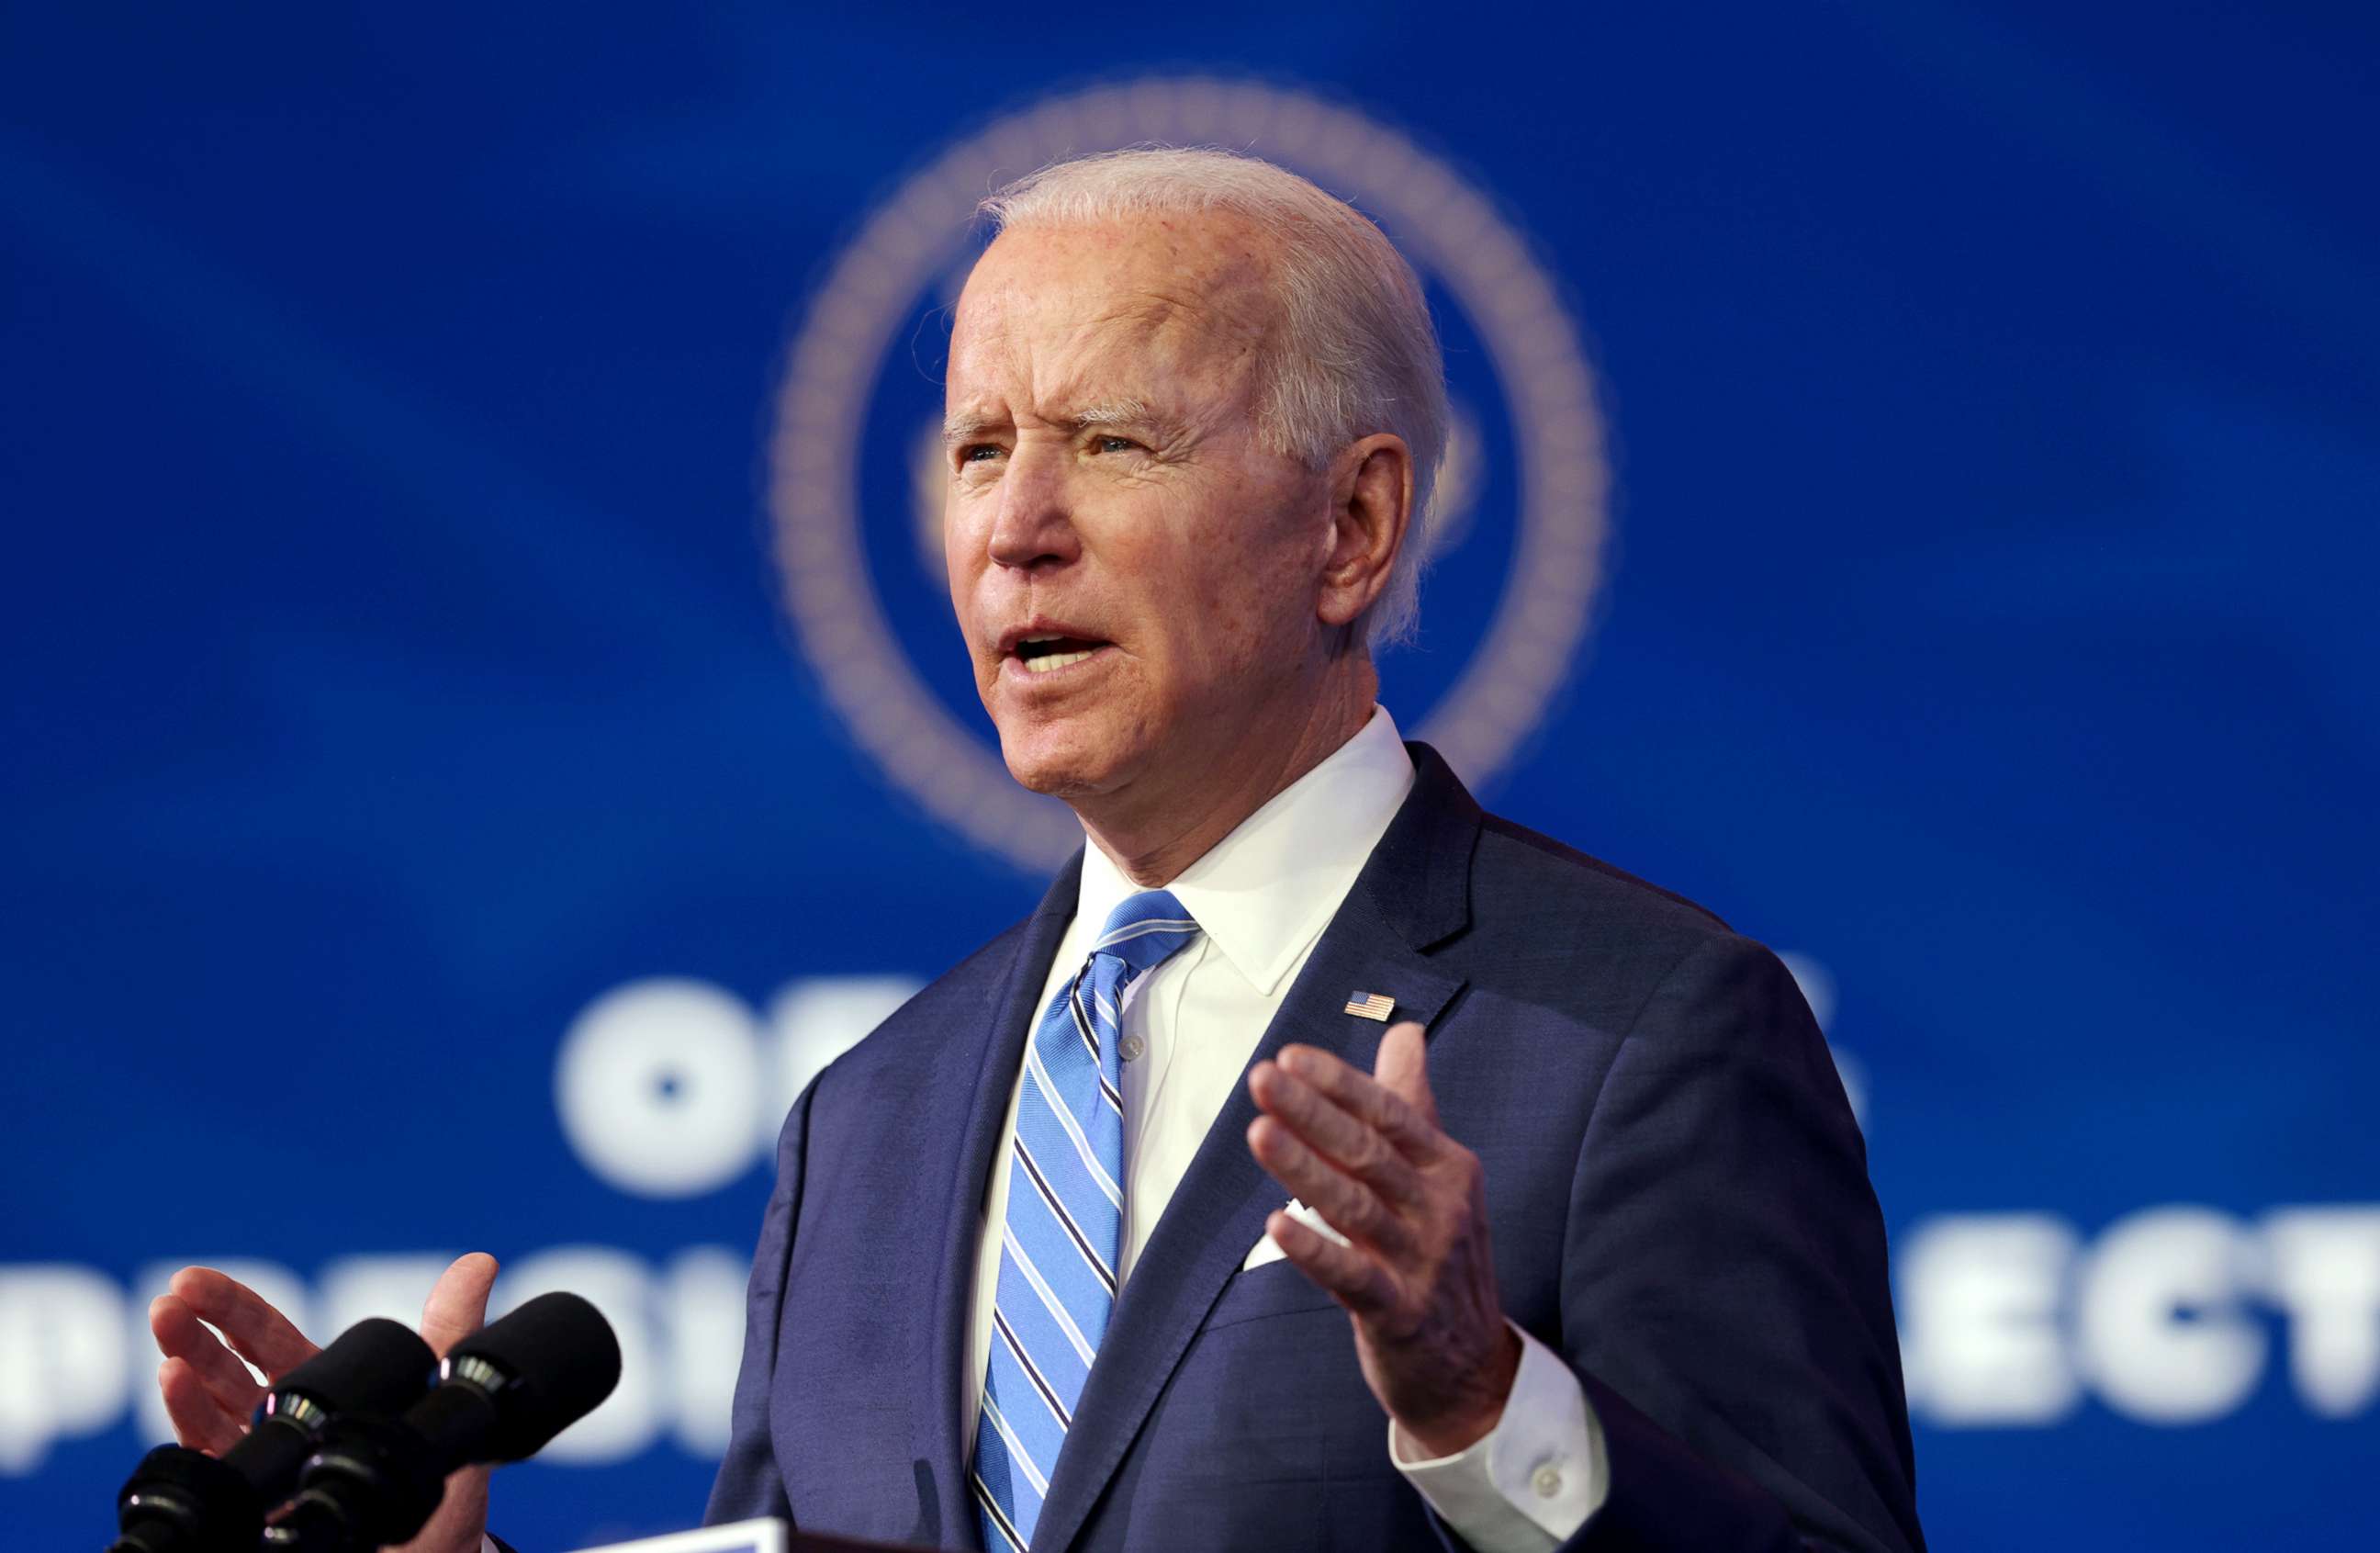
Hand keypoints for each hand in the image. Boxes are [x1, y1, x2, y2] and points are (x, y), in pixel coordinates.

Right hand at [149, 1253, 500, 1552]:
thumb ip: (452, 1326)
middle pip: (226, 1364)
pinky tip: (176, 1389)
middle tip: (169, 1303)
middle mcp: (283, 1415)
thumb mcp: (444, 1389)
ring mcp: (265, 1454)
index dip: (228, 1307)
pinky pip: (216, 1455)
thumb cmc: (432, 1467)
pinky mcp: (258, 1494)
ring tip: (168, 1341)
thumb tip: (479, 1263)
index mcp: (322, 1381)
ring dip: (185, 1373)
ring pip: (211, 1407)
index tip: (192, 1281)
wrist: (431, 1544)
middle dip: (194, 1331)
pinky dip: (190, 1420)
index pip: (264, 1335)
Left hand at [1246, 1020, 1521, 1456]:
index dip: (1339, 1083)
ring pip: (1356, 1207)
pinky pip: (1354, 1277)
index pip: (1390, 1112)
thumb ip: (1413, 1105)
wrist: (1475, 1369)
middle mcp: (1441, 1208)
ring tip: (1259, 1132)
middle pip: (1369, 1151)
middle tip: (1262, 1080)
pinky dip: (1315, 1251)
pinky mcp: (1401, 1314)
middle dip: (1312, 1112)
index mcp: (1449, 1167)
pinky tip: (1274, 1227)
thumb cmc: (1442, 1258)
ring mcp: (1423, 1261)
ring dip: (1305, 1168)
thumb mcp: (1439, 1179)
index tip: (1289, 1057)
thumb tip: (1405, 1032)